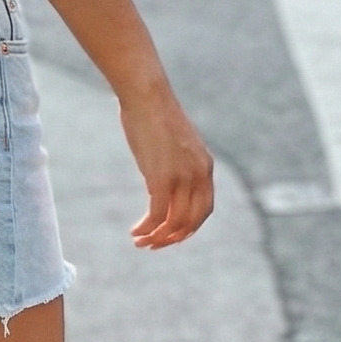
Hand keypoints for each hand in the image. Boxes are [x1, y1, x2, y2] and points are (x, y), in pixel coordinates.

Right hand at [121, 90, 214, 250]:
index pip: (204, 209)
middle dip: (173, 238)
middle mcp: (198, 175)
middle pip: (192, 221)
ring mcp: (181, 178)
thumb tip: (165, 176)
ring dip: (157, 237)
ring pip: (174, 222)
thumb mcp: (176, 143)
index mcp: (205, 166)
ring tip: (140, 242)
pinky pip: (157, 214)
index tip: (172, 234)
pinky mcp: (161, 178)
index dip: (190, 227)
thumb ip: (178, 163)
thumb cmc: (155, 114)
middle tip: (155, 245)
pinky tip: (135, 232)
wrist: (147, 97)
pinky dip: (147, 228)